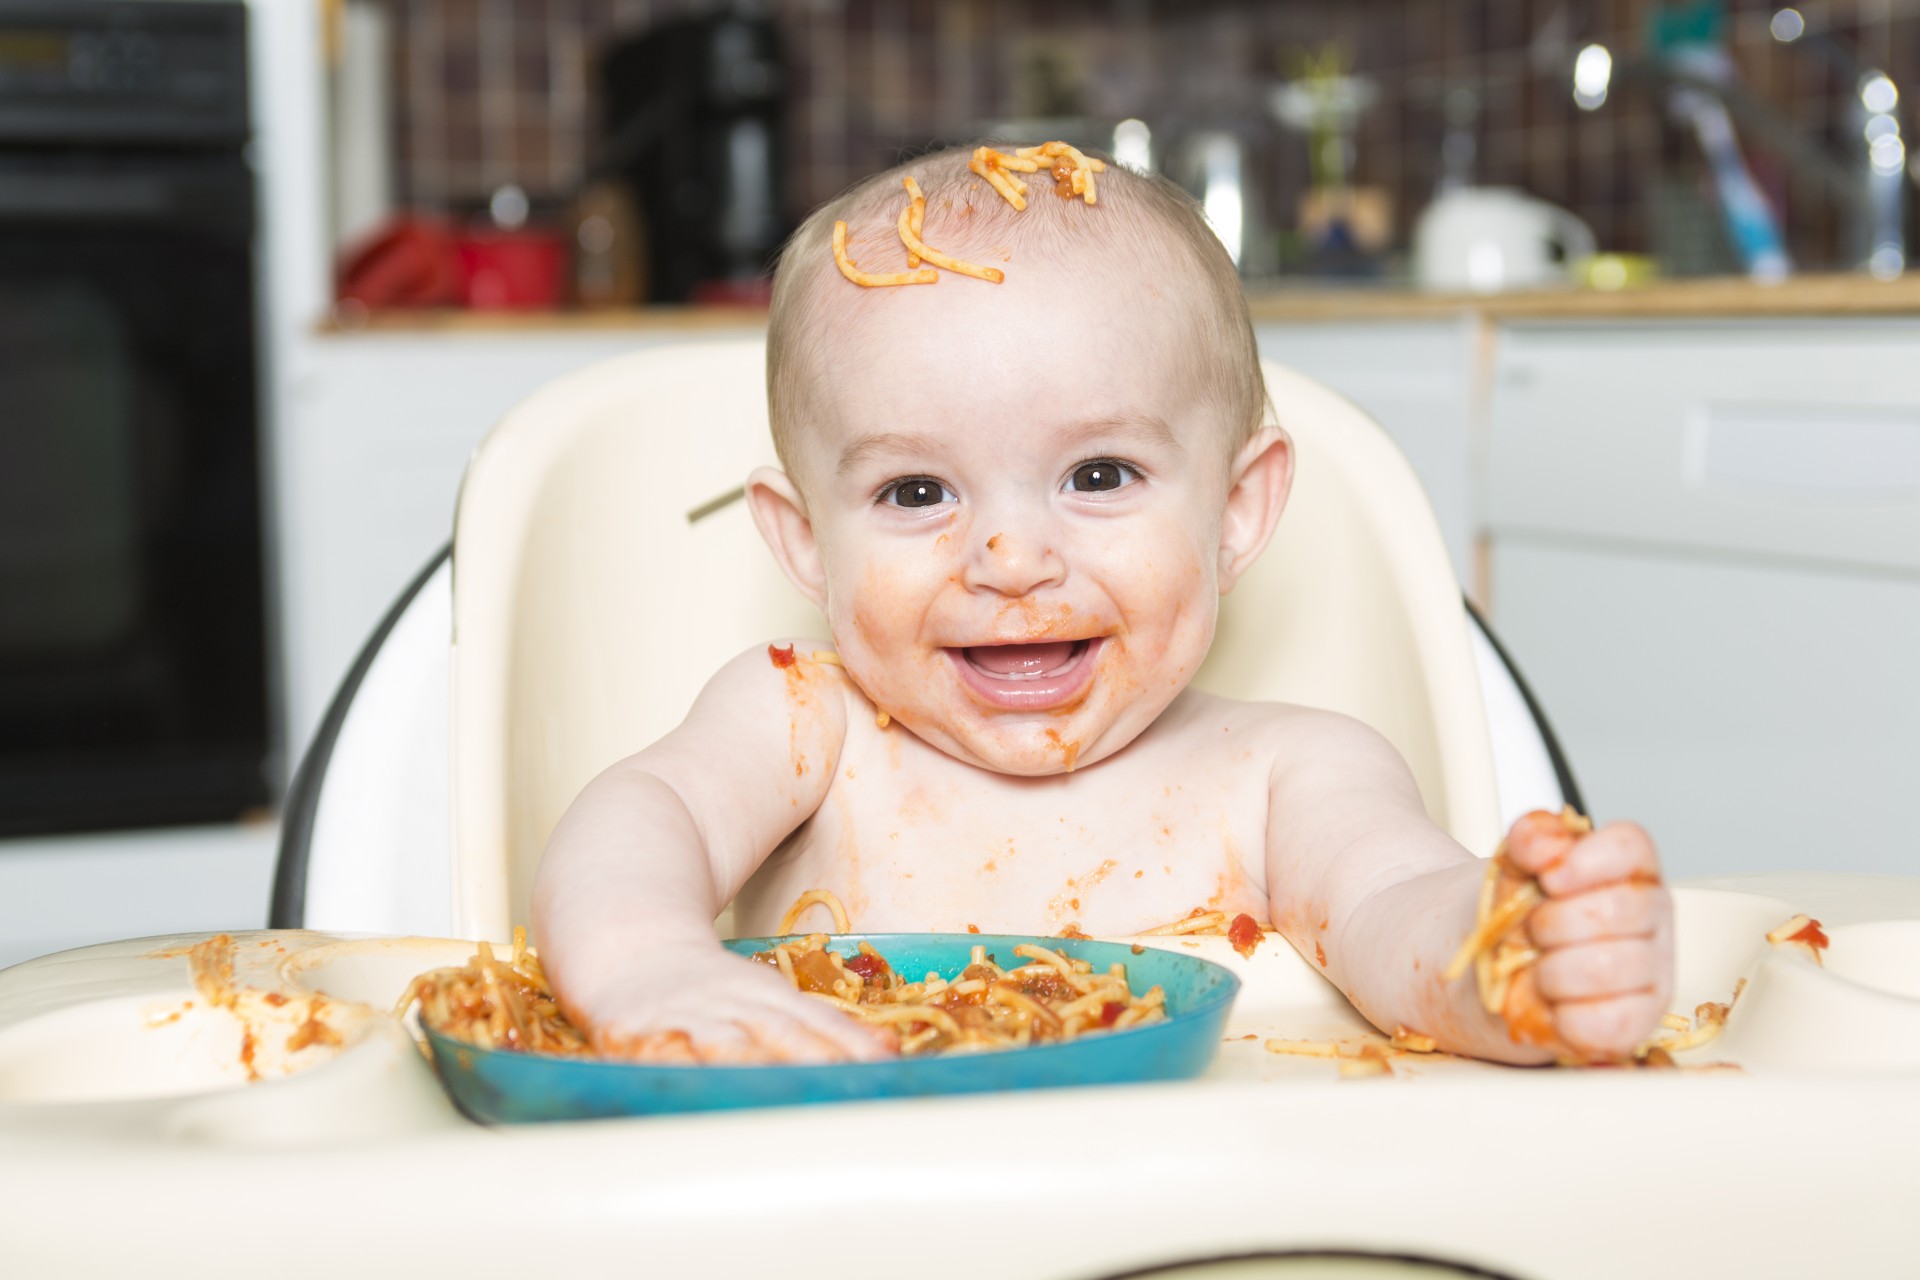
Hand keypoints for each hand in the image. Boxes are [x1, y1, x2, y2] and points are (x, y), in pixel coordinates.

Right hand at [561, 943, 897, 1064]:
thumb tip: (891, 1054)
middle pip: (779, 1034)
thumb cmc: (715, 989)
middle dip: (811, 1061)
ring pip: (725, 1045)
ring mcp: (688, 1019)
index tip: (880, 1070)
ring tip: (776, 1092)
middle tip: (841, 1090)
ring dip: (752, 1067)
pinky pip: (661, 1057)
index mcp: (769, 997)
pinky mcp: (640, 1034)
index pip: (818, 1024)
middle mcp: (733, 1006)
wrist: (632, 945)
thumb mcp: (773, 999)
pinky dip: (678, 1071)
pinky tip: (692, 1088)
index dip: (847, 1047)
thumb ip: (827, 1032)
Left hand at [1503, 811, 1673, 1061]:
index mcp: (1628, 866)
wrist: (1497, 970)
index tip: (1549, 878)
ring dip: (1551, 971)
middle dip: (1552, 923)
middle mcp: (1652, 914)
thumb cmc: (1517, 913)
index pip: (1631, 846)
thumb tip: (1548, 847)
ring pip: (1609, 967)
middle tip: (1530, 932)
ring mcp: (1654, 969)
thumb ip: (1529, 840)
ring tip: (1537, 969)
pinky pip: (1610, 1022)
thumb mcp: (1512, 865)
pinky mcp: (1641, 1020)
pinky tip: (1553, 1003)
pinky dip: (1565, 1017)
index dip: (1588, 860)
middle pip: (1618, 909)